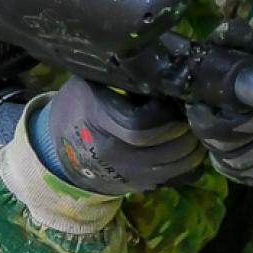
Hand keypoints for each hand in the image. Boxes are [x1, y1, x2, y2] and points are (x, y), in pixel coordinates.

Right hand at [38, 77, 203, 194]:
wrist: (59, 151)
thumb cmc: (78, 107)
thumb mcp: (89, 81)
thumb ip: (122, 75)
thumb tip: (161, 67)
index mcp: (98, 123)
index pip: (142, 126)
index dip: (165, 112)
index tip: (170, 98)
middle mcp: (115, 155)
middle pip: (169, 147)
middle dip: (186, 126)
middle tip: (189, 109)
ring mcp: (129, 175)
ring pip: (180, 164)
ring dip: (193, 143)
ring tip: (190, 124)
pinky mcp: (140, 186)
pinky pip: (179, 177)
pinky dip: (190, 161)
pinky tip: (186, 145)